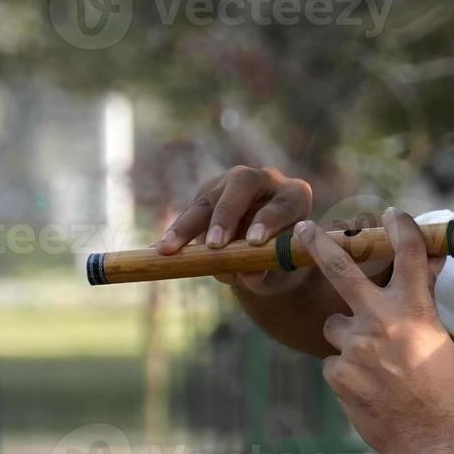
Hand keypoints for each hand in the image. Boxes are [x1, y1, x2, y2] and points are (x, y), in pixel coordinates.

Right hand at [154, 164, 313, 294]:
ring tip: (168, 249)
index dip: (269, 221)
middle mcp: (263, 180)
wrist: (266, 253)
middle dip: (226, 214)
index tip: (255, 243)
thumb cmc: (279, 260)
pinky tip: (159, 250)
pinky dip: (177, 232)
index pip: (282, 204)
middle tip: (215, 244)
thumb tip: (246, 273)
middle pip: (242, 184)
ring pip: (208, 198)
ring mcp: (232, 183)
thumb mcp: (278, 269)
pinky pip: (190, 211)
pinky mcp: (208, 193)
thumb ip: (267, 270)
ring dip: (187, 225)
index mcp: (294, 195)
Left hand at [297, 207, 453, 453]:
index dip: (399, 227)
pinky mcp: (338, 372)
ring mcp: (357, 346)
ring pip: (335, 325)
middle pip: (342, 270)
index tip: (390, 214)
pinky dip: (347, 372)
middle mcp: (383, 320)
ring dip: (347, 338)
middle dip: (319, 244)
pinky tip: (368, 388)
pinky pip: (334, 361)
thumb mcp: (437, 335)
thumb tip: (429, 267)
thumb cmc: (439, 384)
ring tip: (374, 365)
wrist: (432, 435)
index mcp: (414, 308)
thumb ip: (422, 300)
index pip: (408, 254)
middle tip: (303, 228)